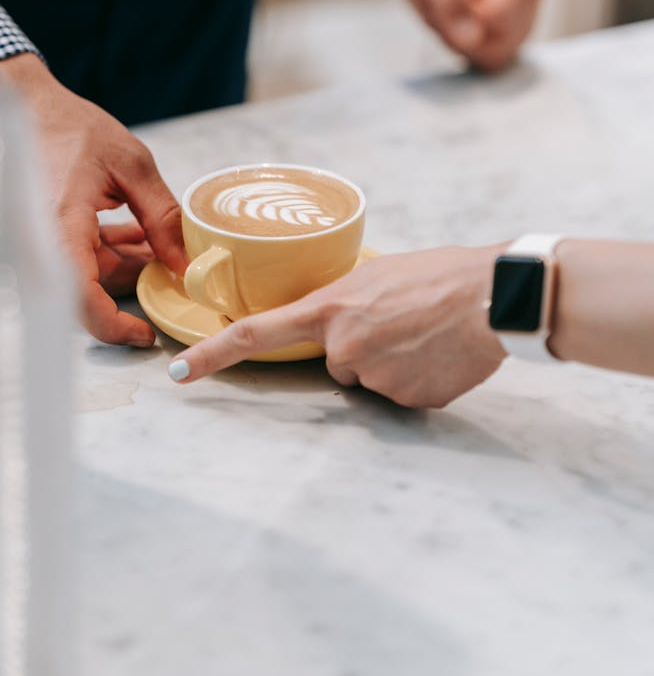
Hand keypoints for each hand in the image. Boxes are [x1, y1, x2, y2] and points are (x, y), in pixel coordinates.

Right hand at [0, 53, 187, 346]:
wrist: (28, 107)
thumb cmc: (73, 128)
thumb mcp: (132, 166)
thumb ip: (161, 216)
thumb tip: (184, 262)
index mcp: (62, 228)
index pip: (82, 300)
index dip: (114, 327)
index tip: (146, 333)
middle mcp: (45, 243)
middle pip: (91, 293)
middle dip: (135, 284)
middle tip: (171, 269)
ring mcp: (44, 241)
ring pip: (91, 277)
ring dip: (129, 265)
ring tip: (159, 241)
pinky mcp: (49, 234)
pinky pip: (83, 259)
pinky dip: (113, 252)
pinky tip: (140, 234)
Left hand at [169, 246, 506, 407]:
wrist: (495, 295)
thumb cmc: (441, 273)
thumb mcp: (379, 274)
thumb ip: (347, 302)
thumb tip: (341, 324)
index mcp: (332, 309)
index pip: (257, 333)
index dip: (212, 354)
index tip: (180, 373)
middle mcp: (345, 348)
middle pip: (337, 362)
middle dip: (362, 348)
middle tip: (401, 323)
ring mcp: (376, 379)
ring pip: (373, 380)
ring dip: (393, 364)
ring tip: (427, 335)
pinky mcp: (409, 402)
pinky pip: (404, 396)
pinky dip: (419, 381)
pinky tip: (440, 357)